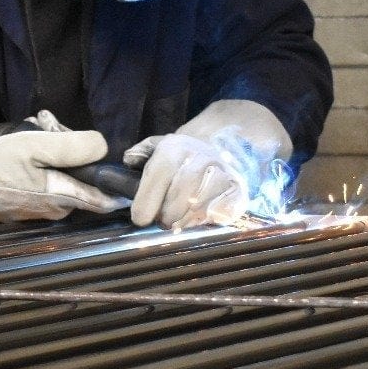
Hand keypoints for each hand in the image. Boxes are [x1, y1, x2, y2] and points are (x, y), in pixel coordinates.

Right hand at [0, 126, 125, 219]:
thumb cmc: (0, 165)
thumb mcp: (39, 147)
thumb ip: (75, 147)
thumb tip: (102, 147)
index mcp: (67, 198)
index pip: (108, 200)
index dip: (118, 186)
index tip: (121, 168)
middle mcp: (58, 210)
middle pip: (83, 180)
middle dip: (74, 152)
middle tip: (52, 127)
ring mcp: (41, 210)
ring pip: (63, 179)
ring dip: (54, 154)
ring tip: (36, 130)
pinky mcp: (27, 206)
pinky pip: (45, 183)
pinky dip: (41, 164)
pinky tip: (25, 147)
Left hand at [125, 99, 292, 228]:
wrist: (224, 154)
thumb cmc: (182, 160)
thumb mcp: (159, 148)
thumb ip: (141, 153)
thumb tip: (129, 159)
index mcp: (177, 147)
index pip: (159, 175)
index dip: (146, 201)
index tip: (140, 218)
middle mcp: (201, 158)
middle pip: (177, 200)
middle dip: (165, 215)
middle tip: (163, 218)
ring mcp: (223, 175)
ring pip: (196, 210)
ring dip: (183, 221)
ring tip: (178, 219)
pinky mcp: (238, 192)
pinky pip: (218, 214)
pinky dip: (205, 221)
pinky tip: (198, 217)